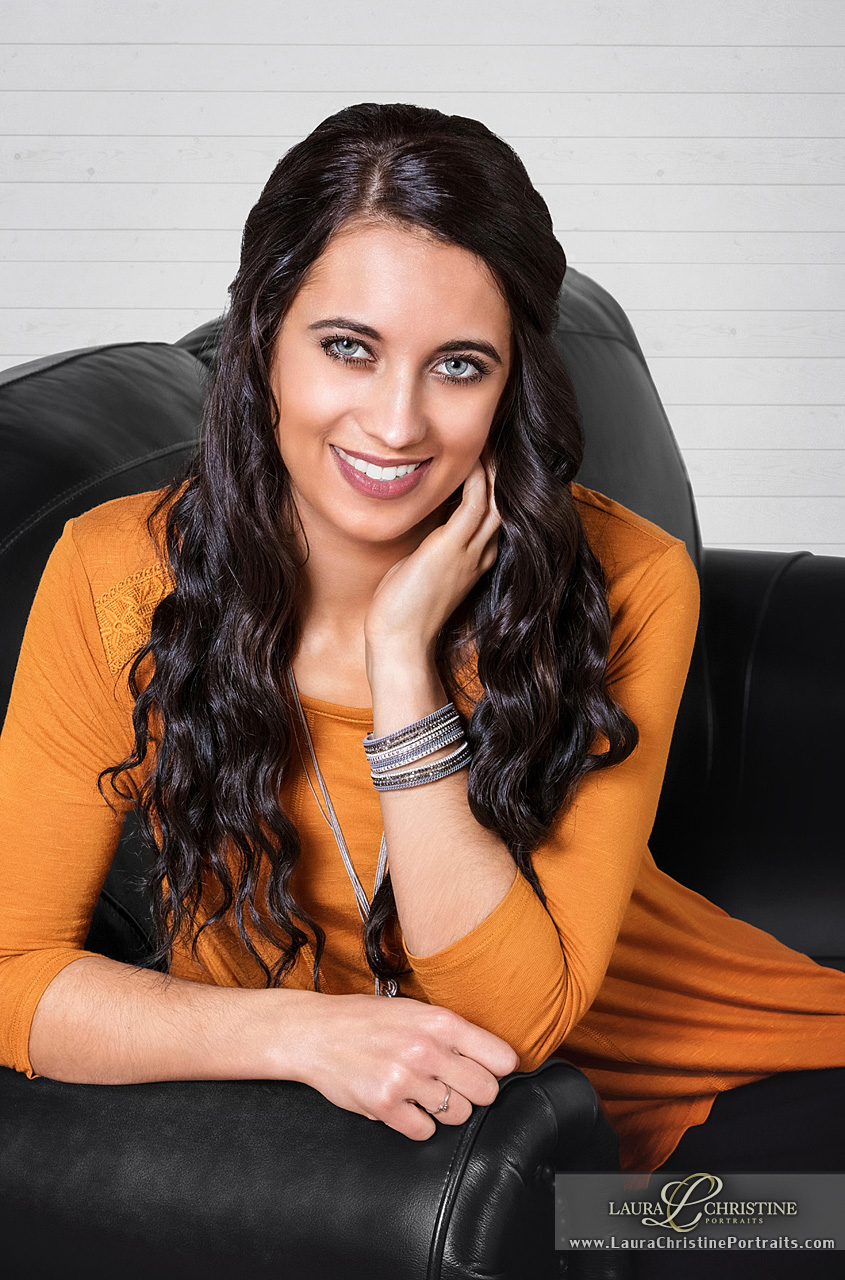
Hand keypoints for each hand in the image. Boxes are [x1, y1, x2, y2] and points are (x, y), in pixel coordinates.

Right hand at [291, 992, 519, 1140]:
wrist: (315, 1032)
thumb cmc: (367, 1020)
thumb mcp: (415, 1010)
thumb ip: (453, 1032)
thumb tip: (497, 1060)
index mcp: (441, 1021)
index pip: (502, 1058)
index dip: (497, 1069)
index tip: (486, 1071)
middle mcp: (427, 1049)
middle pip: (486, 1092)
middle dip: (473, 1092)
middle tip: (451, 1084)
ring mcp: (405, 1078)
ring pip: (458, 1115)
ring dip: (444, 1109)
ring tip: (421, 1091)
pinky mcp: (384, 1105)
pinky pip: (425, 1131)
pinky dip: (417, 1123)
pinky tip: (403, 1105)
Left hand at [363, 453, 500, 656]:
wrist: (399, 640)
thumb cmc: (402, 608)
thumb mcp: (421, 567)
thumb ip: (430, 543)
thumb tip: (423, 517)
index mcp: (476, 559)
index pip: (494, 514)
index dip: (495, 485)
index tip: (486, 458)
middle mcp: (481, 553)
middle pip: (505, 503)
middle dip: (502, 472)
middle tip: (496, 441)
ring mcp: (470, 551)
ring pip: (498, 500)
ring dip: (494, 469)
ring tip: (488, 441)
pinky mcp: (452, 548)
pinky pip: (475, 503)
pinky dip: (476, 478)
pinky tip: (470, 459)